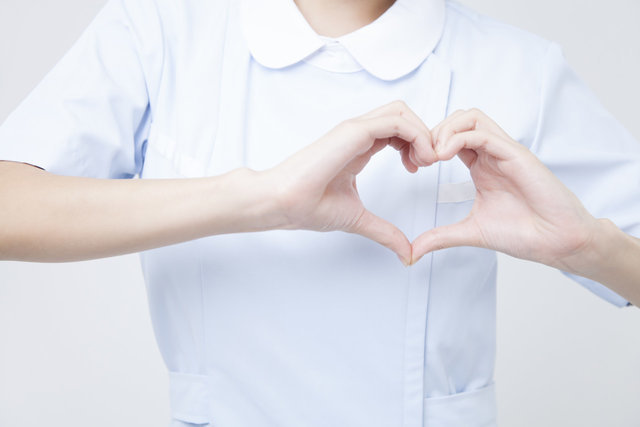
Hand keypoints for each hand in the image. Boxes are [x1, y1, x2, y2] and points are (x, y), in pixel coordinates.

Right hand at [264, 101, 436, 264]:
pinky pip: (395, 121)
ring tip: (425, 162)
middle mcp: (358, 134)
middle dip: (424, 134)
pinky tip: (417, 160)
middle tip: (427, 163)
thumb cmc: (307, 206)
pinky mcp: (352, 132)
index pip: (397, 129)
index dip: (416, 144)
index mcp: (359, 147)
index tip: (418, 169)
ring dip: (422, 133)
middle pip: (403, 113)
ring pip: (402, 111)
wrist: (282, 204)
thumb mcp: (358, 219)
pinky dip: (415, 135)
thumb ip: (384, 232)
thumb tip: (406, 252)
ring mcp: (355, 130)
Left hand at [411, 108, 599, 271]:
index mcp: (481, 166)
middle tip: (420, 159)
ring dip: (445, 130)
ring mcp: (504, 151)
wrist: (557, 242)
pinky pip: (483, 133)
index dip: (428, 145)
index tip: (414, 166)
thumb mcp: (470, 232)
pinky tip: (444, 157)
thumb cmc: (524, 234)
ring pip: (470, 117)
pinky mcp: (516, 154)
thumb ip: (441, 237)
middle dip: (432, 133)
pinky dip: (458, 138)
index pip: (451, 137)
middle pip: (458, 119)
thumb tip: (413, 251)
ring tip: (432, 156)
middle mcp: (492, 154)